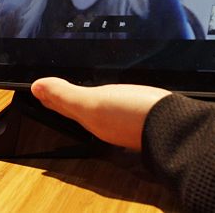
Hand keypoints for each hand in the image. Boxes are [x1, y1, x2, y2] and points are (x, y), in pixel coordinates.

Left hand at [31, 78, 170, 150]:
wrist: (178, 126)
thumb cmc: (135, 117)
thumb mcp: (92, 104)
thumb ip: (65, 96)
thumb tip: (36, 87)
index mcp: (90, 118)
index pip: (62, 106)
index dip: (48, 96)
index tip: (36, 88)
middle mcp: (106, 121)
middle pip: (78, 108)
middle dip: (62, 97)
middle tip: (48, 88)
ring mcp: (125, 119)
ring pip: (97, 106)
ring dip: (83, 97)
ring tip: (72, 88)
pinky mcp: (143, 113)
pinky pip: (117, 103)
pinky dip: (107, 96)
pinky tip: (112, 91)